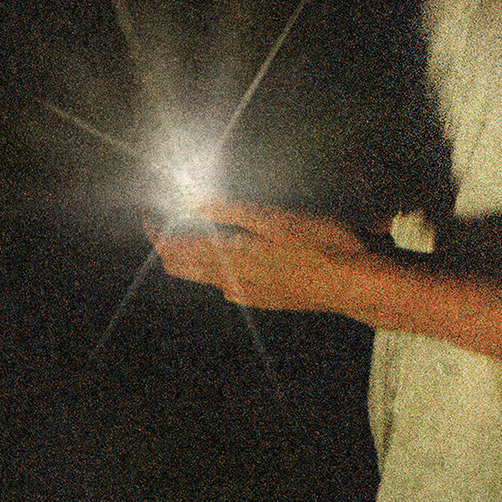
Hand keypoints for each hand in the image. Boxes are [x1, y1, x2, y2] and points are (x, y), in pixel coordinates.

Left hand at [144, 201, 369, 311]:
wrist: (354, 284)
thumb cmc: (320, 243)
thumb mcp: (277, 219)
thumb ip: (233, 212)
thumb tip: (193, 202)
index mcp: (232, 258)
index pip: (177, 249)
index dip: (157, 231)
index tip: (148, 214)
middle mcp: (232, 281)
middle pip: (184, 269)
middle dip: (168, 246)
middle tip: (162, 224)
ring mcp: (249, 294)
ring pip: (205, 279)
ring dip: (191, 259)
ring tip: (188, 237)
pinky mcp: (265, 299)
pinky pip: (227, 287)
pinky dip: (215, 271)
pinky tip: (227, 263)